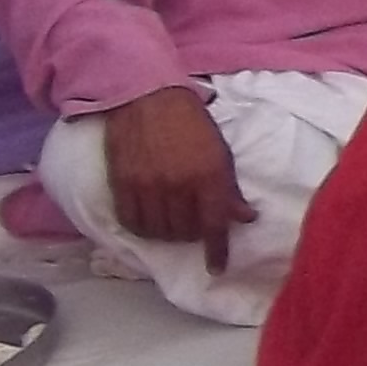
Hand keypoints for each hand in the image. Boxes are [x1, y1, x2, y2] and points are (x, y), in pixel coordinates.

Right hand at [103, 84, 248, 264]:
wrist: (146, 97)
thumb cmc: (190, 124)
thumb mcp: (219, 152)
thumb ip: (229, 188)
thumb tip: (244, 217)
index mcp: (208, 175)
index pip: (214, 224)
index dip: (217, 251)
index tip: (217, 268)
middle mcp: (178, 185)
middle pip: (185, 232)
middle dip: (193, 235)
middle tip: (194, 226)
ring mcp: (147, 186)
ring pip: (159, 231)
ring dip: (168, 234)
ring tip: (173, 223)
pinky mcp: (122, 185)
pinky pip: (132, 222)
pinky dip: (143, 228)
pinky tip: (149, 221)